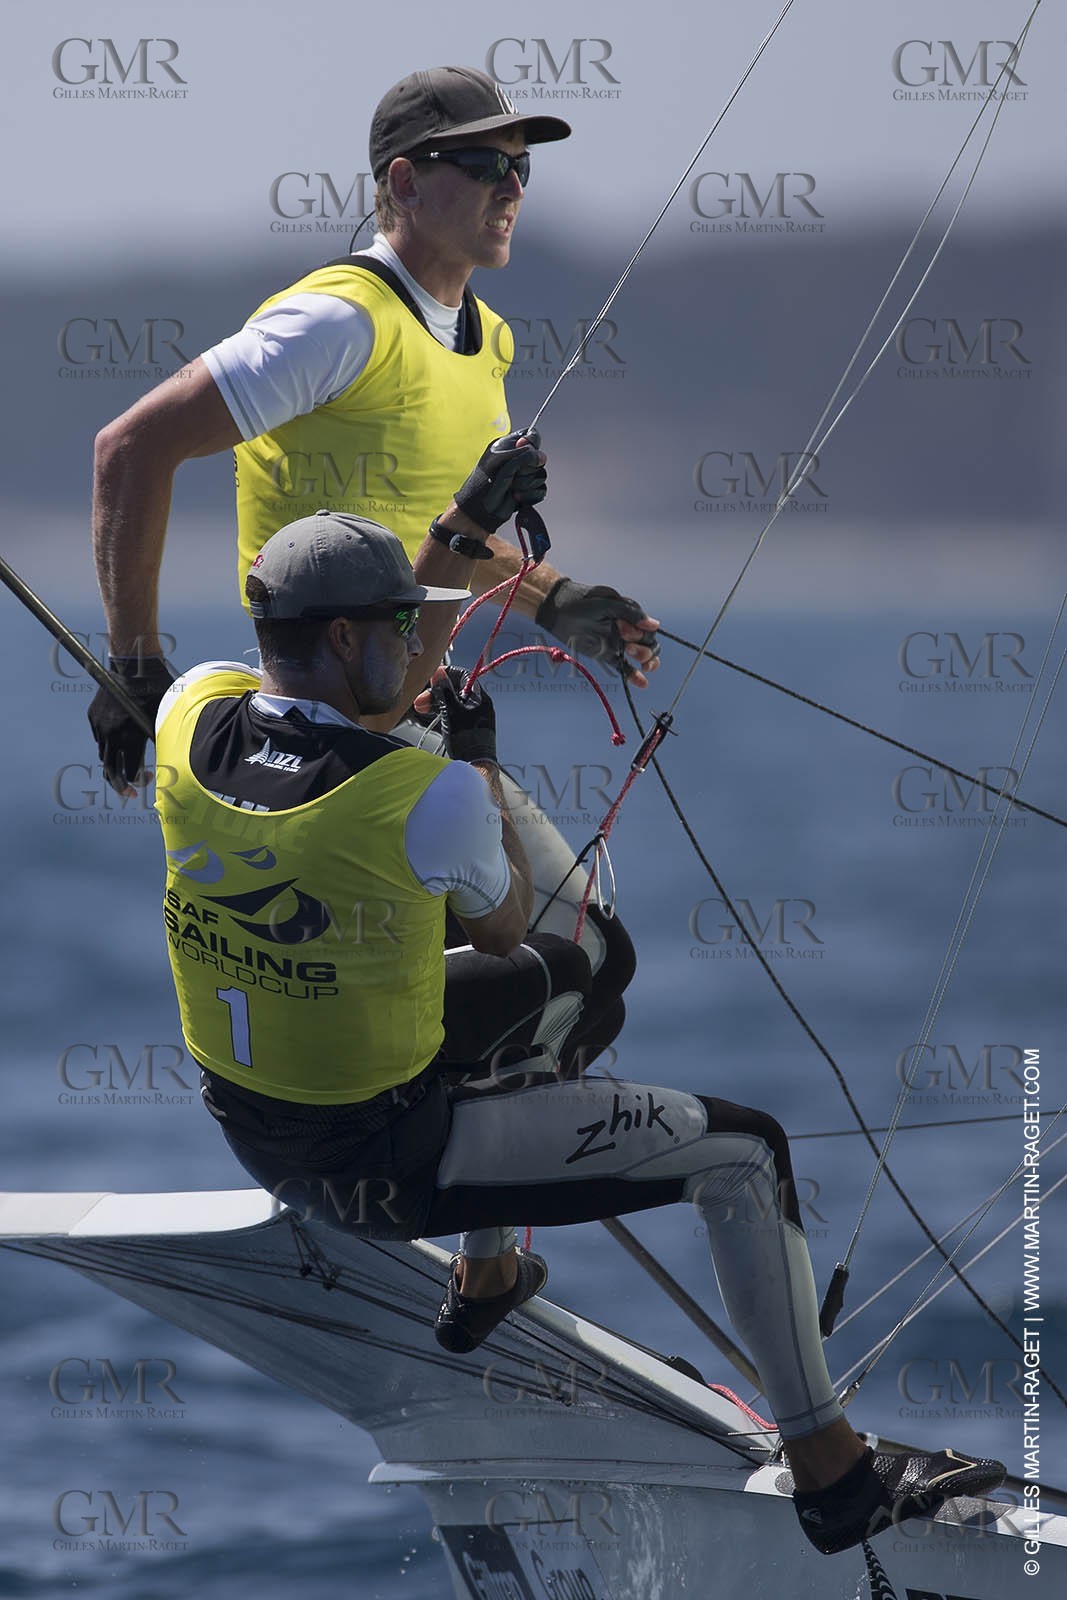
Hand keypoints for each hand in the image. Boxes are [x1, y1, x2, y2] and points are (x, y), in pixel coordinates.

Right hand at [88, 655, 175, 793]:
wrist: (132, 665)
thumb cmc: (157, 690)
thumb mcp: (164, 716)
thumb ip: (162, 738)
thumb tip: (168, 761)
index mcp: (129, 734)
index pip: (127, 770)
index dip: (136, 782)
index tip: (144, 783)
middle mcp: (110, 732)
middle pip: (110, 769)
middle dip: (119, 785)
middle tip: (129, 794)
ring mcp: (99, 724)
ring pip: (103, 754)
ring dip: (114, 765)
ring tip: (126, 769)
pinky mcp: (93, 716)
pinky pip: (99, 739)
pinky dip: (109, 746)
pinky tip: (120, 746)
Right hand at [417, 666, 497, 765]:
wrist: (475, 763)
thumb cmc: (465, 736)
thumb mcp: (450, 709)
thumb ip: (444, 690)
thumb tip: (439, 672)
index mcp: (479, 696)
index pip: (462, 676)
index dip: (446, 674)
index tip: (433, 677)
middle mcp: (480, 705)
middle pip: (456, 691)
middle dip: (436, 693)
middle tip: (421, 701)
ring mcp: (477, 717)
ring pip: (454, 703)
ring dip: (437, 704)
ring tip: (423, 709)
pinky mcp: (472, 728)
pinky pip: (456, 714)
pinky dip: (444, 714)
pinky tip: (435, 719)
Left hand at [453, 430, 546, 534]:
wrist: (480, 511)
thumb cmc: (484, 483)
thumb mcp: (501, 461)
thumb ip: (524, 454)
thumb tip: (542, 457)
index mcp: (509, 446)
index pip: (532, 436)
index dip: (531, 444)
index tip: (522, 450)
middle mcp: (519, 460)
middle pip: (539, 457)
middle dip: (526, 468)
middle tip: (511, 475)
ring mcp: (525, 476)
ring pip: (542, 474)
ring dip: (526, 483)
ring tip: (511, 488)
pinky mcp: (529, 492)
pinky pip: (541, 490)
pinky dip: (529, 495)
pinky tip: (516, 497)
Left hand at [535, 579, 661, 688]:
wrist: (558, 610)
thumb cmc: (583, 601)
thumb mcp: (607, 603)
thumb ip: (630, 613)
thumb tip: (655, 626)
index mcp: (629, 616)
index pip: (648, 630)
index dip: (641, 634)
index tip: (623, 630)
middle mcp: (627, 630)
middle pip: (648, 644)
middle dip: (645, 649)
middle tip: (629, 648)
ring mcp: (617, 643)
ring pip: (640, 656)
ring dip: (646, 661)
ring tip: (642, 664)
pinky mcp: (606, 655)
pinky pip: (624, 667)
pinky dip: (634, 675)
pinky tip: (643, 683)